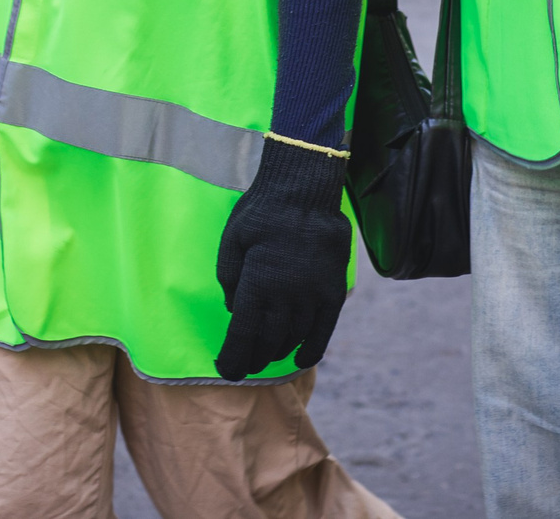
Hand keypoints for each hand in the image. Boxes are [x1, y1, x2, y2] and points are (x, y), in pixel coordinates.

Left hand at [214, 139, 352, 380]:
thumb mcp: (232, 239)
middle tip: (245, 365)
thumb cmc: (261, 211)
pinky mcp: (333, 290)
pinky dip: (311, 349)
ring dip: (278, 352)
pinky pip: (323, 330)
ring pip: (294, 337)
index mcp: (256, 285)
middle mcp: (285, 297)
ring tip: (267, 357)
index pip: (242, 335)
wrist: (305, 189)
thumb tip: (234, 309)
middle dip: (253, 358)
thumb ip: (230, 278)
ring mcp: (312, 295)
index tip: (227, 371)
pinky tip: (299, 359)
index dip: (233, 358)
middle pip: (268, 342)